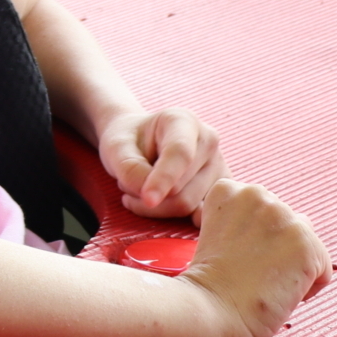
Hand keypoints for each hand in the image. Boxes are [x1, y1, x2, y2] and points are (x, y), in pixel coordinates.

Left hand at [99, 106, 226, 217]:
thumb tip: (153, 199)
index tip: (147, 198)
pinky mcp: (220, 191)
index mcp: (183, 120)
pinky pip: (199, 216)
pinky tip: (158, 202)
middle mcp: (209, 141)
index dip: (163, 179)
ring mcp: (220, 167)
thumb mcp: (116, 147)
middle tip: (127, 183)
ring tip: (142, 187)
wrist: (139, 143)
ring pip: (189, 207)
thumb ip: (130, 169)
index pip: (180, 154)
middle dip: (148, 195)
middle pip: (182, 189)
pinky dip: (172, 215)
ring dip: (157, 206)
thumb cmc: (128, 141)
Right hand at [177, 179, 330, 336]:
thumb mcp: (218, 231)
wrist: (211, 306)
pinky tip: (279, 292)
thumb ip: (244, 218)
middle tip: (254, 271)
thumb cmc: (211, 281)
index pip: (262, 209)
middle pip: (286, 222)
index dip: (253, 238)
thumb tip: (284, 226)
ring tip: (267, 281)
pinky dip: (308, 288)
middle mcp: (256, 193)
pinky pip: (323, 270)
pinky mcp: (307, 243)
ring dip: (293, 263)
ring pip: (306, 243)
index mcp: (228, 188)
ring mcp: (284, 216)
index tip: (239, 256)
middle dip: (277, 247)